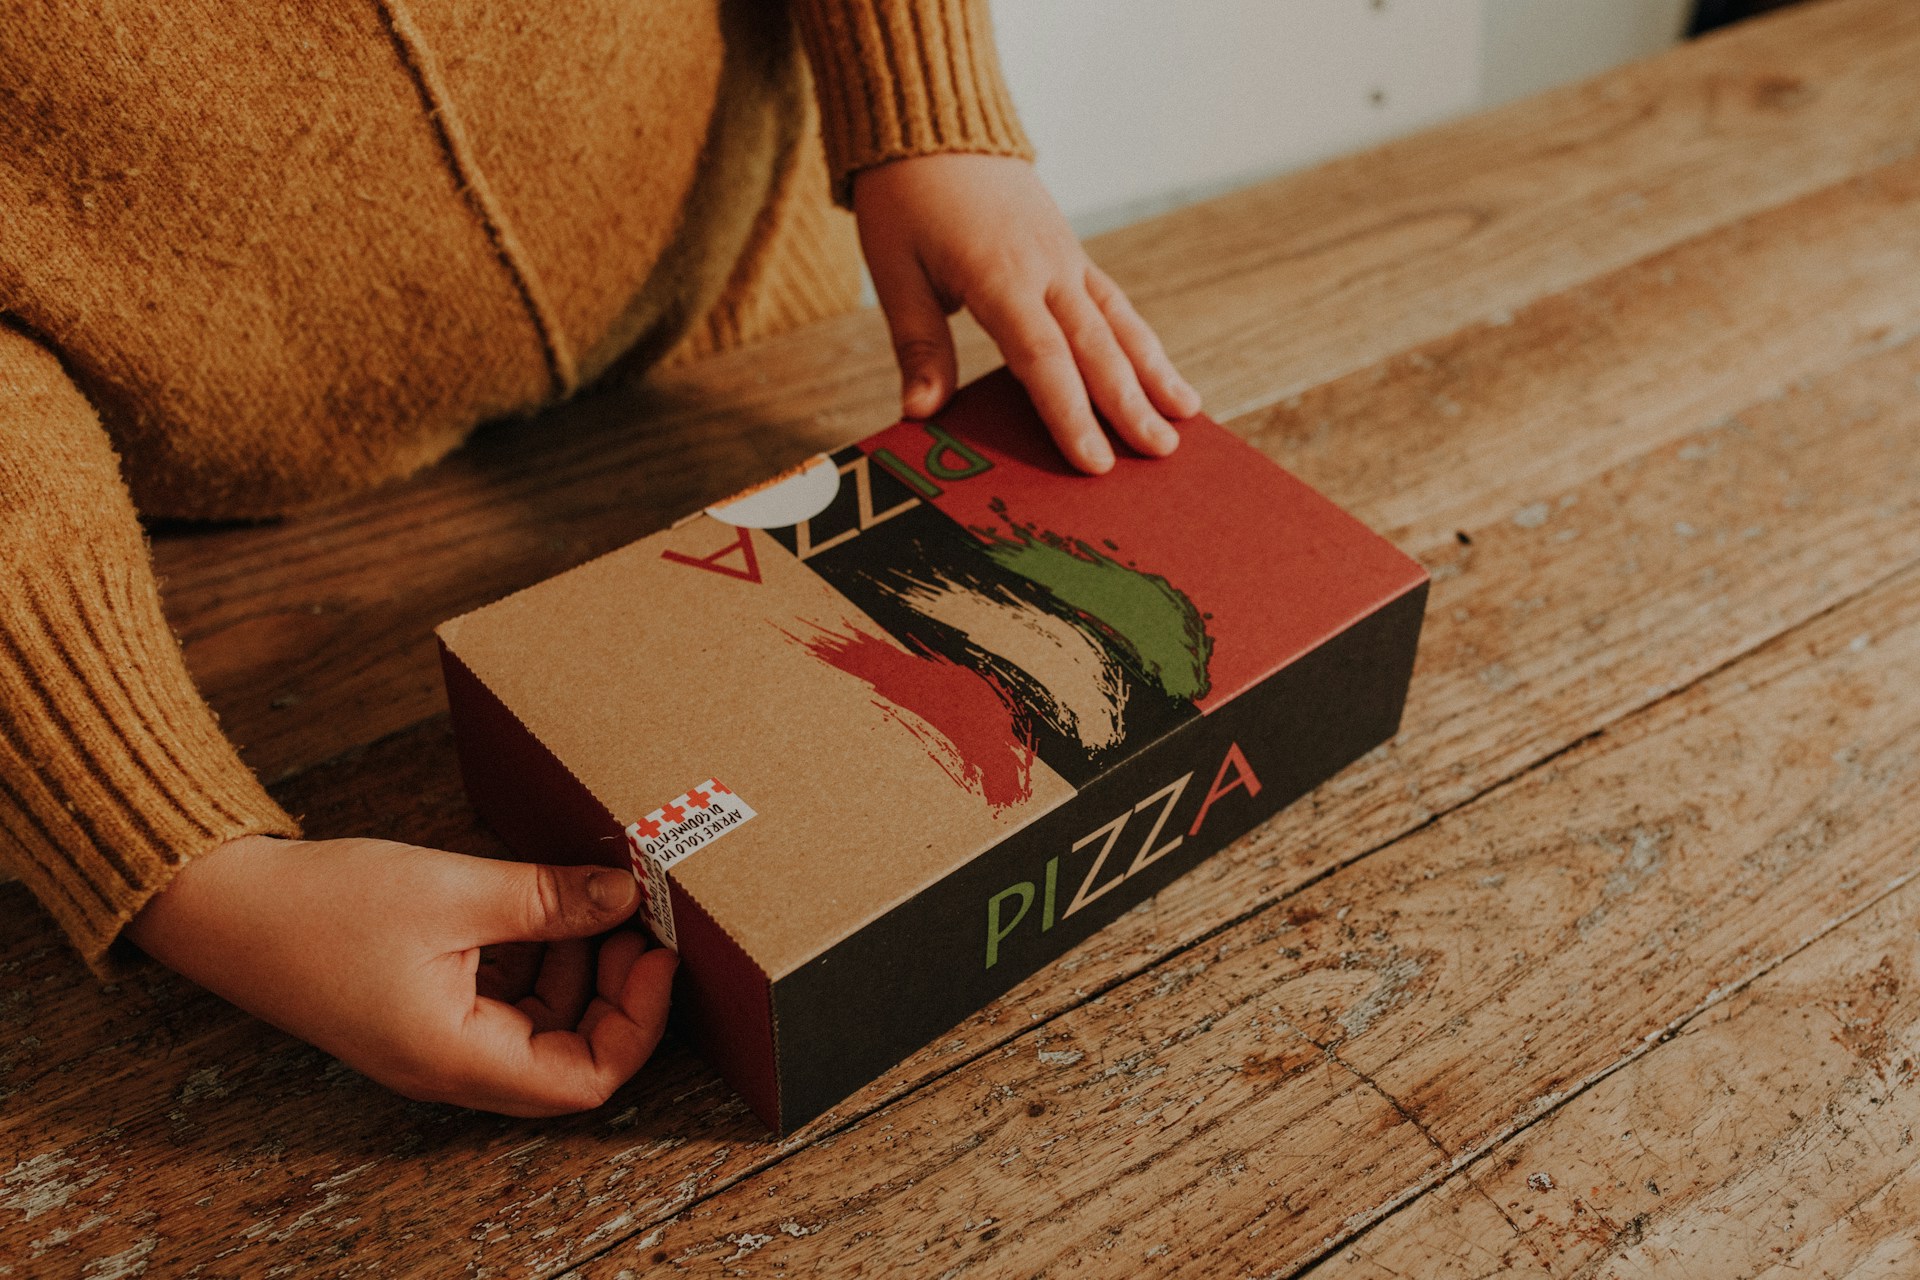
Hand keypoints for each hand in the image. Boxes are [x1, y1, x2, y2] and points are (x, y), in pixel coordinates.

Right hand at [125, 833, 675, 1115]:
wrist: (222, 905)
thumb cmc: (322, 908)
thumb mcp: (453, 892)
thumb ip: (548, 899)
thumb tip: (625, 895)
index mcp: (459, 1058)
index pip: (585, 1081)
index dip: (637, 1022)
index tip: (657, 954)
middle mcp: (451, 1064)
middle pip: (569, 1057)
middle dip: (614, 993)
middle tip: (635, 923)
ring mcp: (435, 1039)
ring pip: (539, 1026)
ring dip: (577, 970)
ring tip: (591, 902)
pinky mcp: (422, 1006)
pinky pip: (503, 1000)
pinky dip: (534, 958)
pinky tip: (541, 905)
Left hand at [853, 153, 1201, 474]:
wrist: (935, 127)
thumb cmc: (906, 201)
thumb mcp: (896, 272)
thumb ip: (917, 345)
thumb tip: (920, 413)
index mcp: (998, 275)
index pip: (1042, 357)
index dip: (1069, 413)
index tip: (1093, 461)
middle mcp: (1045, 267)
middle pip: (1095, 346)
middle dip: (1130, 404)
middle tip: (1161, 452)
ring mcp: (1065, 257)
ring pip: (1119, 321)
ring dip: (1154, 371)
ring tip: (1187, 415)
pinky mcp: (1072, 252)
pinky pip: (1114, 302)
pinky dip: (1140, 340)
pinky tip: (1161, 373)